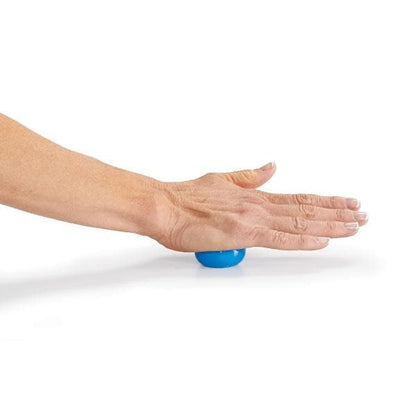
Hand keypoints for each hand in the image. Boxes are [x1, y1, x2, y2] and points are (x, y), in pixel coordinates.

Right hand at [153, 163, 367, 251]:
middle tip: (362, 216)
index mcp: (254, 196)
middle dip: (338, 213)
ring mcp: (252, 218)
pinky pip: (279, 238)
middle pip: (306, 208)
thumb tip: (271, 167)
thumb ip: (250, 176)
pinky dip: (303, 239)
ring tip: (354, 226)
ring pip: (299, 220)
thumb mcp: (222, 178)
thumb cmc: (186, 198)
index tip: (347, 203)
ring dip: (330, 224)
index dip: (326, 201)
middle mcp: (258, 205)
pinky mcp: (242, 233)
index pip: (299, 198)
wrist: (164, 206)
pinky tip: (321, 240)